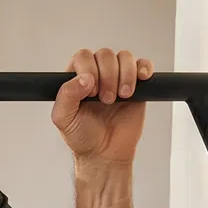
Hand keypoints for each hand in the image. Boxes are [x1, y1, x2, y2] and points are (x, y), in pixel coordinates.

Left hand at [51, 47, 153, 166]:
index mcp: (77, 77)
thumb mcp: (63, 118)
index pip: (83, 56)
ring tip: (122, 96)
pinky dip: (144, 68)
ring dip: (125, 75)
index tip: (91, 92)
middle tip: (106, 100)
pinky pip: (143, 64)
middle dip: (108, 76)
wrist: (105, 153)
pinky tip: (141, 79)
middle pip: (105, 54)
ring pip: (124, 57)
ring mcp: (118, 78)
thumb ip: (66, 95)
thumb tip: (84, 78)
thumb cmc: (82, 136)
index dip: (89, 70)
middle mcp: (98, 73)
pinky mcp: (137, 85)